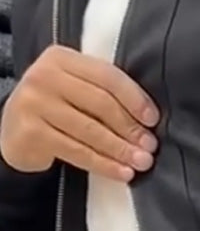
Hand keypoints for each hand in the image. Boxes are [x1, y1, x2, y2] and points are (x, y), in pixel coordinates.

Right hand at [0, 45, 159, 181]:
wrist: (14, 131)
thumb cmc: (58, 107)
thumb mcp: (77, 88)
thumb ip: (105, 92)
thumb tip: (149, 120)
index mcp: (62, 58)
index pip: (108, 76)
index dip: (135, 99)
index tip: (153, 120)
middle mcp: (44, 76)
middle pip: (101, 103)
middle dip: (131, 128)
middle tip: (151, 146)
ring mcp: (34, 104)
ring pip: (90, 130)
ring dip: (121, 149)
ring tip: (142, 162)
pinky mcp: (30, 133)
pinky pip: (76, 151)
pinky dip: (104, 164)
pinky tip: (122, 173)